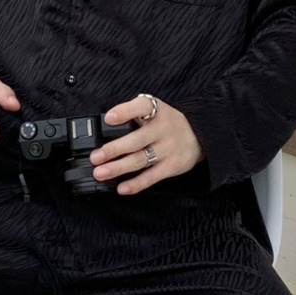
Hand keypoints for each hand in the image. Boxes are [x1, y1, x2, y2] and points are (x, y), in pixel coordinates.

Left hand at [90, 95, 204, 194]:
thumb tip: (104, 126)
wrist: (200, 135)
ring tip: (100, 173)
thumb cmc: (168, 123)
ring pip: (140, 160)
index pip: (142, 107)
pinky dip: (136, 184)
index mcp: (157, 111)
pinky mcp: (172, 166)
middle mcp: (163, 129)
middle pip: (135, 140)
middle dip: (113, 150)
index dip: (124, 112)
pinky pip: (152, 176)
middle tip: (95, 157)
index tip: (108, 118)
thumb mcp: (156, 110)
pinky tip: (121, 188)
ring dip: (118, 168)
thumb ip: (133, 114)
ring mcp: (168, 148)